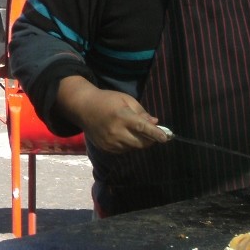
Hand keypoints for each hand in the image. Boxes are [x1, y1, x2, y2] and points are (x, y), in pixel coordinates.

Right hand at [55, 76, 169, 152]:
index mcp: (122, 116)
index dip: (155, 134)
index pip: (143, 128)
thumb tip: (155, 123)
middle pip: (140, 143)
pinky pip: (124, 150)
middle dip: (150, 140)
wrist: (84, 108)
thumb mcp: (126, 99)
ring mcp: (110, 142)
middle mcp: (116, 131)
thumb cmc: (108, 100)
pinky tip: (123, 134)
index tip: (166, 138)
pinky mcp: (105, 148)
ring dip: (138, 142)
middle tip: (153, 134)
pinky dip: (128, 144)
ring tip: (133, 131)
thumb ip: (141, 112)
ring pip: (133, 148)